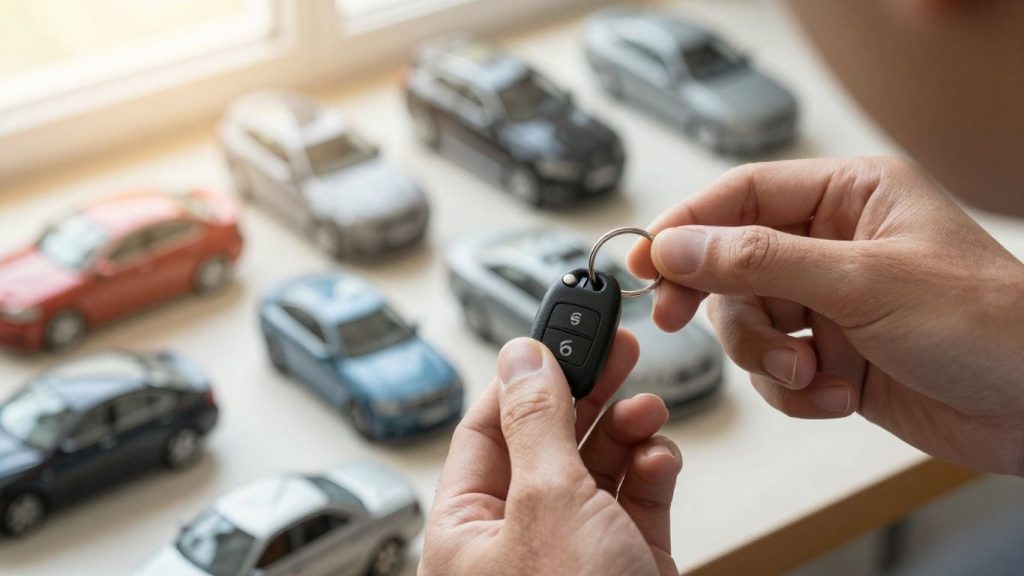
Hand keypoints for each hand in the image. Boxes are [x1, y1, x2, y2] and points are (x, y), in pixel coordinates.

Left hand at [420, 333, 681, 575]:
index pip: (483, 433)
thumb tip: (521, 357)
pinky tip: (658, 457)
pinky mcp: (624, 562)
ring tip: (646, 407)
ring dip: (625, 431)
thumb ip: (537, 424)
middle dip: (585, 394)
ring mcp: (572, 551)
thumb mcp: (549, 505)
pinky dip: (649, 473)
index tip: (556, 336)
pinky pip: (634, 501)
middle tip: (615, 350)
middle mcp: (515, 539)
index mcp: (465, 532)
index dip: (521, 381)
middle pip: (546, 443)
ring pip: (595, 469)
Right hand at [628, 157, 1023, 475]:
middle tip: (677, 321)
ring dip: (766, 357)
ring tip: (806, 374)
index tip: (645, 261)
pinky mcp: (834, 356)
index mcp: (848, 196)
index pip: (740, 195)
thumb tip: (677, 246)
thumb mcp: (860, 280)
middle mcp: (833, 245)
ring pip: (749, 322)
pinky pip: (776, 369)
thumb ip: (758, 260)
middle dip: (720, 304)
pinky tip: (834, 397)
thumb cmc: (984, 322)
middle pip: (732, 264)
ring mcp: (832, 303)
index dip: (685, 225)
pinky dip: (794, 390)